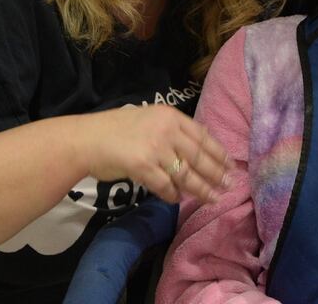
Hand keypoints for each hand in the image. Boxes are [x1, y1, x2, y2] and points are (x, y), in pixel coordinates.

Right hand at [76, 105, 231, 203]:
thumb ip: (172, 131)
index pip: (203, 136)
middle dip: (216, 173)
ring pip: (186, 173)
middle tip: (229, 186)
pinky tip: (177, 199)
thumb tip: (198, 150)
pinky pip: (165, 185)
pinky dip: (172, 194)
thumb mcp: (149, 120)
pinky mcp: (142, 165)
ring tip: (213, 199)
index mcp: (170, 116)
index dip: (218, 152)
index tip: (231, 165)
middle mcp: (166, 130)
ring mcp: (155, 147)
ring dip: (201, 189)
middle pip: (199, 156)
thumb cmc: (115, 131)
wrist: (85, 139)